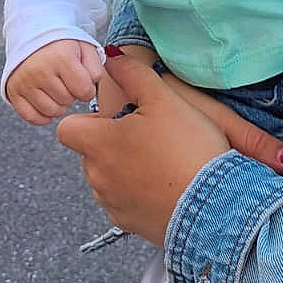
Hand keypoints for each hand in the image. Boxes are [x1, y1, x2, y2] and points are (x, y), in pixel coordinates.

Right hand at [7, 39, 101, 124]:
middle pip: (67, 102)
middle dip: (71, 94)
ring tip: (57, 88)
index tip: (83, 81)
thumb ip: (96, 69)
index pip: (84, 92)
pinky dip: (42, 115)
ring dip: (58, 105)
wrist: (33, 35)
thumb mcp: (85, 48)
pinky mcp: (13, 91)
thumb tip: (91, 90)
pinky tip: (46, 102)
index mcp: (61, 58)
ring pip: (51, 111)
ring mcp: (24, 82)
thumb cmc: (62, 44)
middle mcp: (40, 70)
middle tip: (66, 80)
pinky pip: (31, 116)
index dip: (88, 89)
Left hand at [57, 53, 282, 242]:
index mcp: (98, 144)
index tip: (117, 120)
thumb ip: (134, 74)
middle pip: (90, 154)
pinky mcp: (129, 225)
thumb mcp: (165, 100)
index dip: (88, 120)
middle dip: (112, 145)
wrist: (216, 206)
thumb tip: (111, 57)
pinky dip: (139, 195)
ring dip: (125, 171)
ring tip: (162, 164)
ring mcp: (111, 204)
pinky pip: (125, 204)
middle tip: (151, 139)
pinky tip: (167, 187)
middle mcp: (96, 177)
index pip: (67, 128)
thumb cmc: (189, 148)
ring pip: (107, 180)